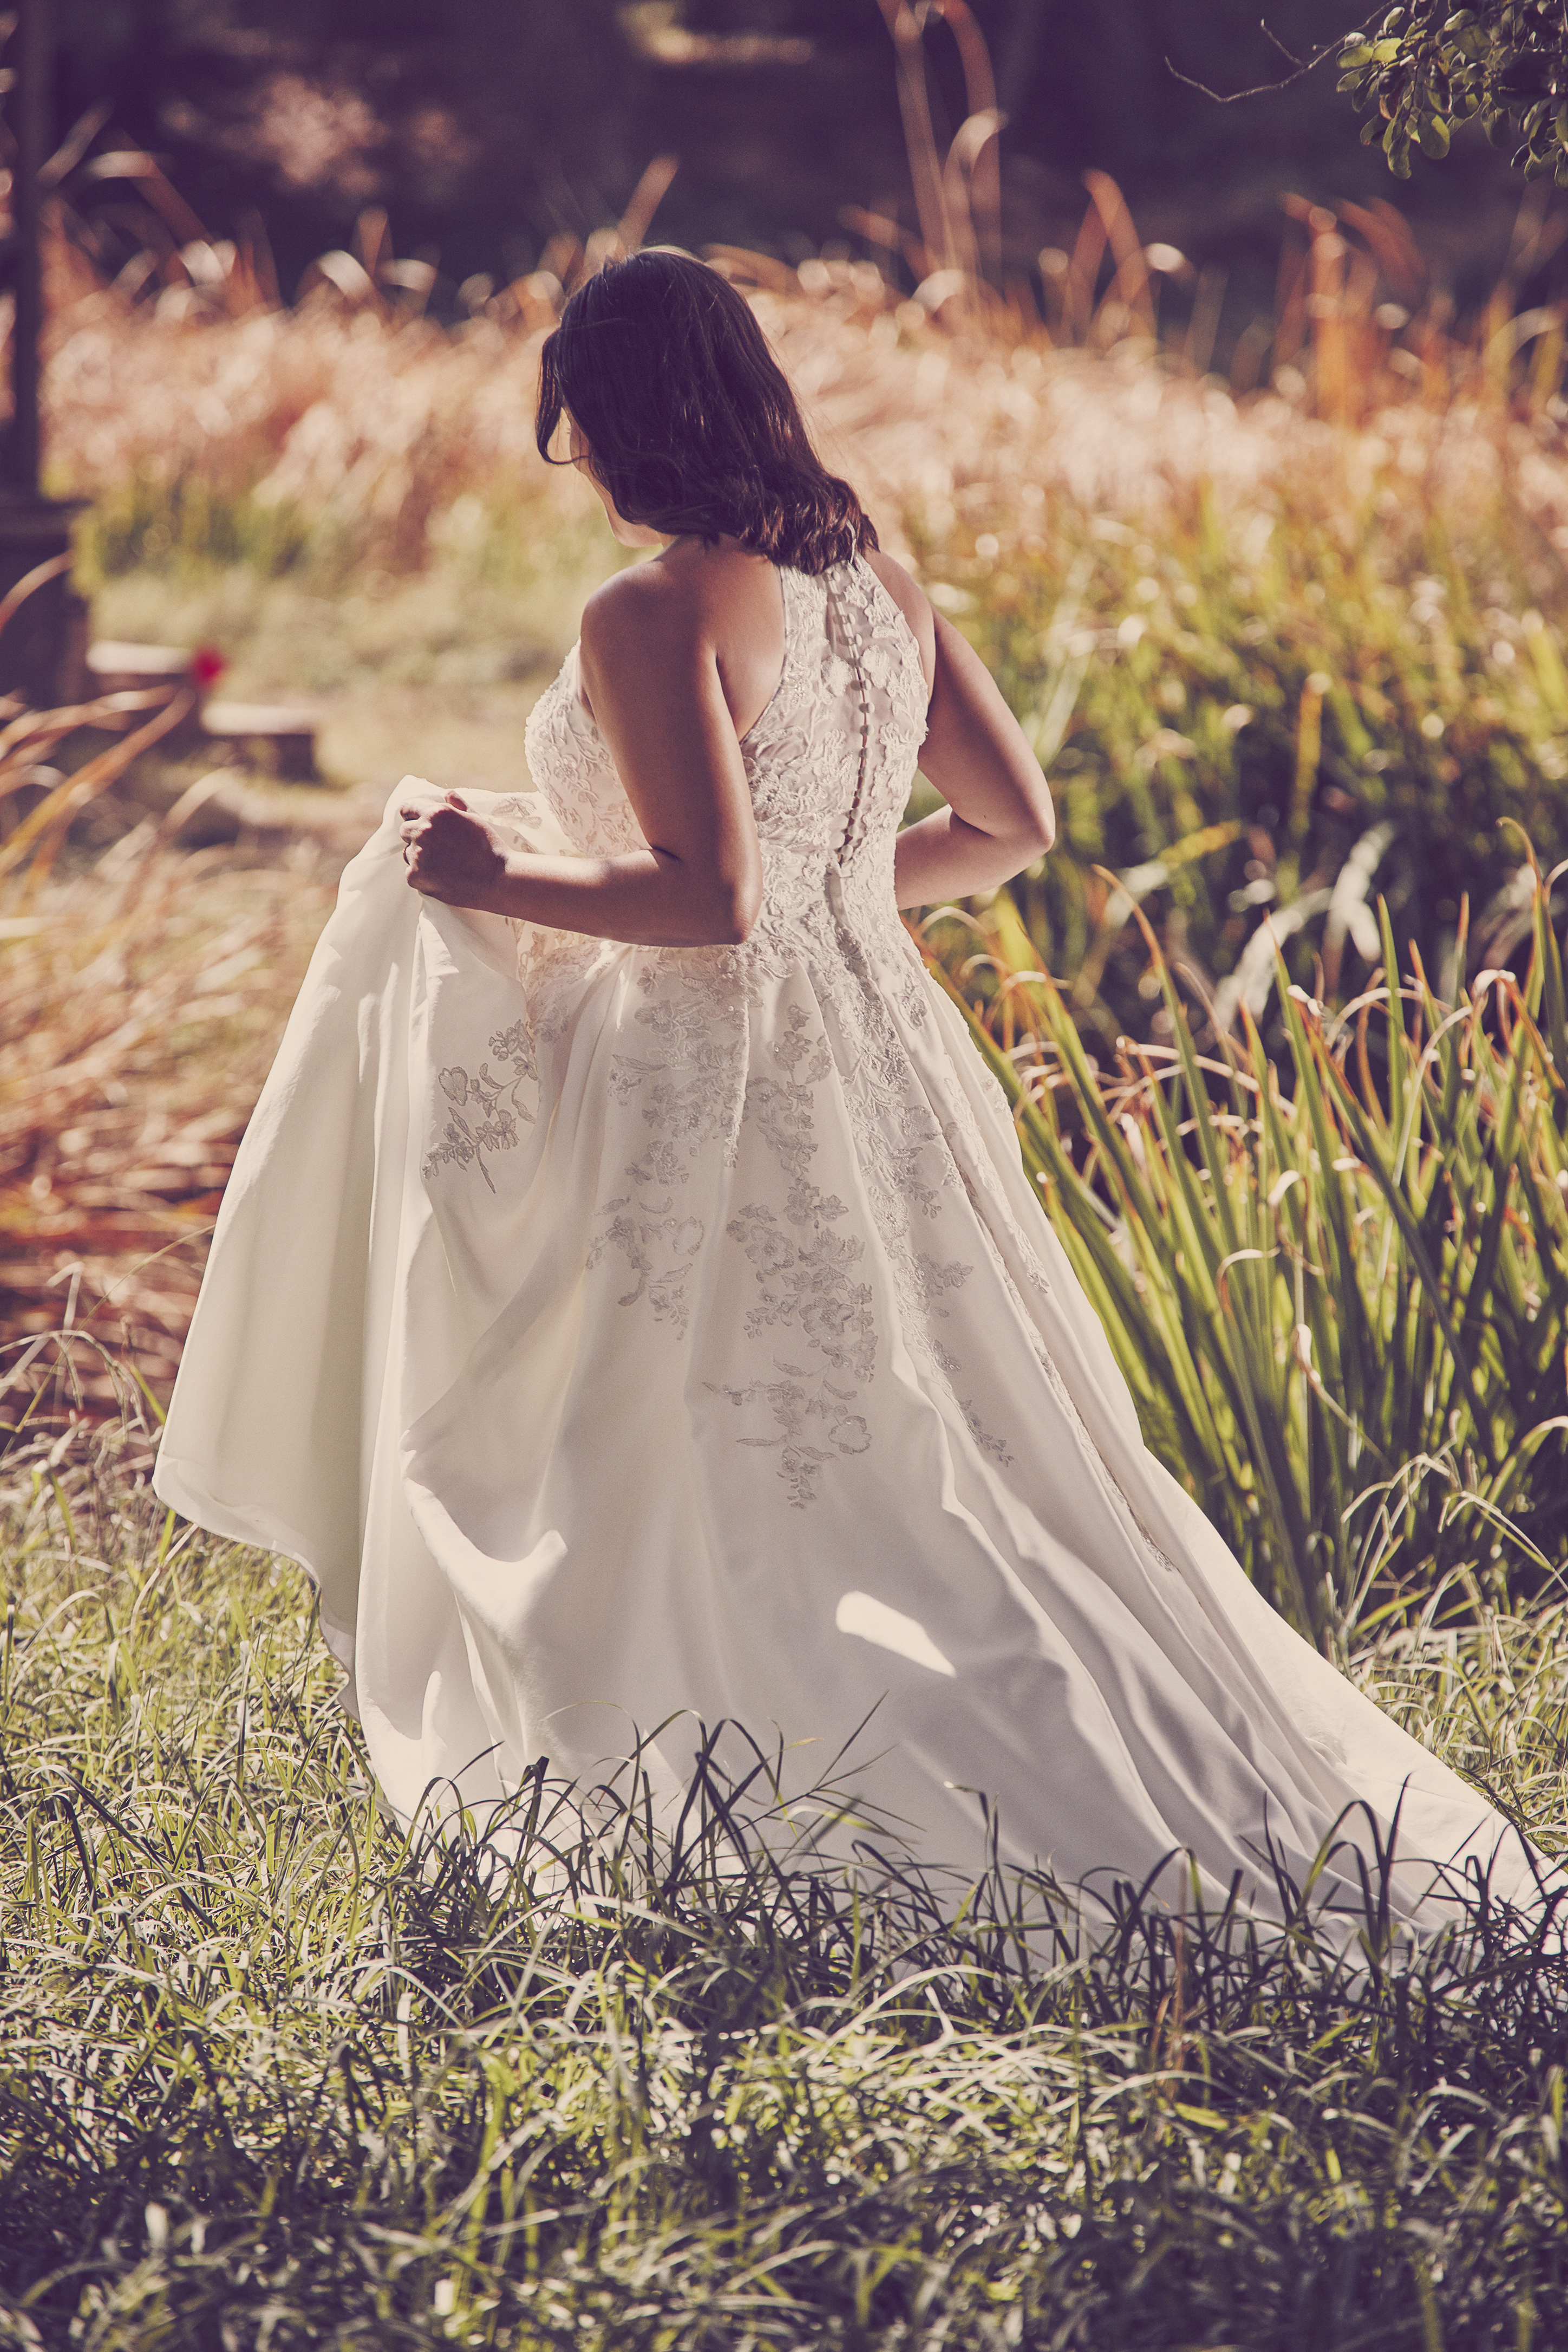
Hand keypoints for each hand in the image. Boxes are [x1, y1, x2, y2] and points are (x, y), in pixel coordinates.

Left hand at [398, 785, 509, 909]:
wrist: (498, 879)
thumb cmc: (490, 848)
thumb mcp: (476, 819)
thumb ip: (457, 805)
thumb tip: (447, 793)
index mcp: (435, 812)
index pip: (406, 808)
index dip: (413, 816)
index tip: (419, 823)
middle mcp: (422, 830)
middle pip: (405, 831)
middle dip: (416, 837)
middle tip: (437, 848)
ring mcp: (417, 854)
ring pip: (407, 853)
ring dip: (419, 857)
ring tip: (443, 865)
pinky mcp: (415, 876)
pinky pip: (411, 874)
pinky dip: (422, 877)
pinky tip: (441, 878)